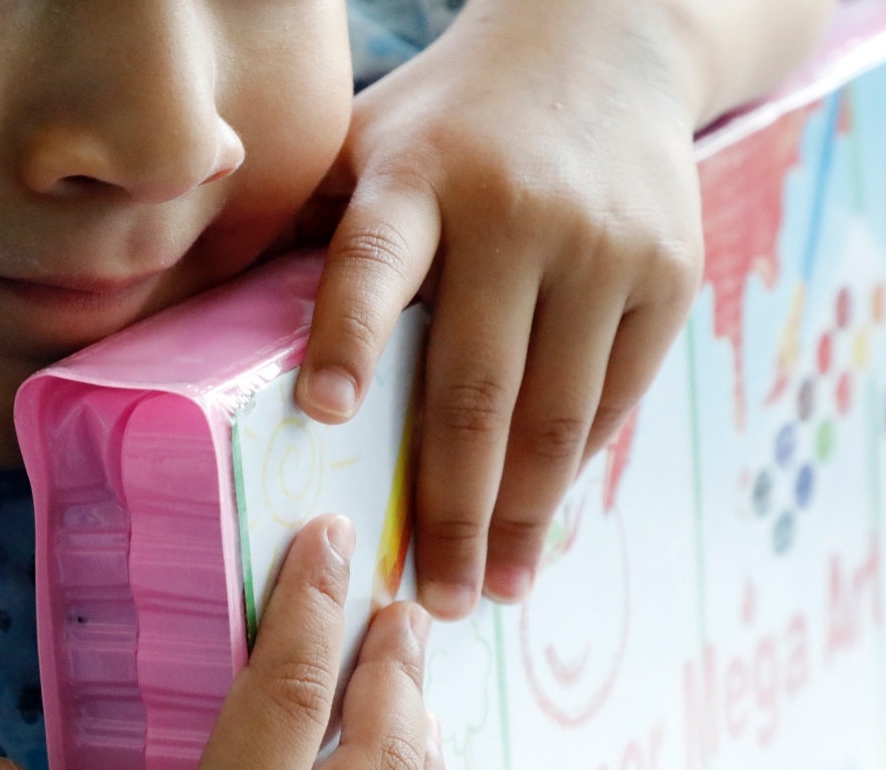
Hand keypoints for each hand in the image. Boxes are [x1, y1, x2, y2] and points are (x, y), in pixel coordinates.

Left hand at [294, 0, 705, 618]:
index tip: (322, 413)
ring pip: (556, 414)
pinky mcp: (668, 275)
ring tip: (488, 588)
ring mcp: (603, 248)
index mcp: (416, 180)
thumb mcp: (368, 144)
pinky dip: (571, 469)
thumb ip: (309, 230)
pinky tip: (538, 521)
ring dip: (519, 517)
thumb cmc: (451, 122)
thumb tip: (217, 349)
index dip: (346, 336)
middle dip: (450, 507)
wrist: (606, 43)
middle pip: (477, 386)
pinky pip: (614, 399)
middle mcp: (517, 214)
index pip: (372, 265)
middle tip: (430, 598)